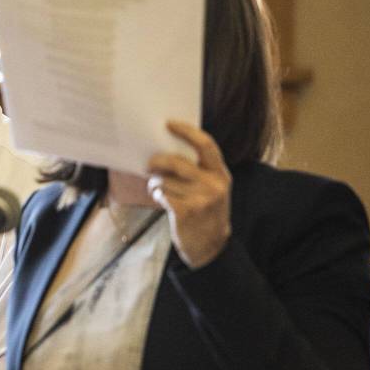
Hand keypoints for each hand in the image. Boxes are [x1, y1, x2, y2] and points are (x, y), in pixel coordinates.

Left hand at [147, 121, 231, 267]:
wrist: (211, 246)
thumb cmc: (205, 212)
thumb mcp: (211, 189)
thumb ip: (198, 170)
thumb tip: (166, 148)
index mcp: (221, 174)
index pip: (206, 145)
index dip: (187, 131)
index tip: (169, 124)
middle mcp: (214, 185)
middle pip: (178, 162)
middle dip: (158, 160)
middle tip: (149, 164)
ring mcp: (201, 199)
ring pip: (165, 179)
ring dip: (155, 183)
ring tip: (157, 188)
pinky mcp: (186, 212)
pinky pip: (162, 194)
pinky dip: (156, 194)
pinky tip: (159, 198)